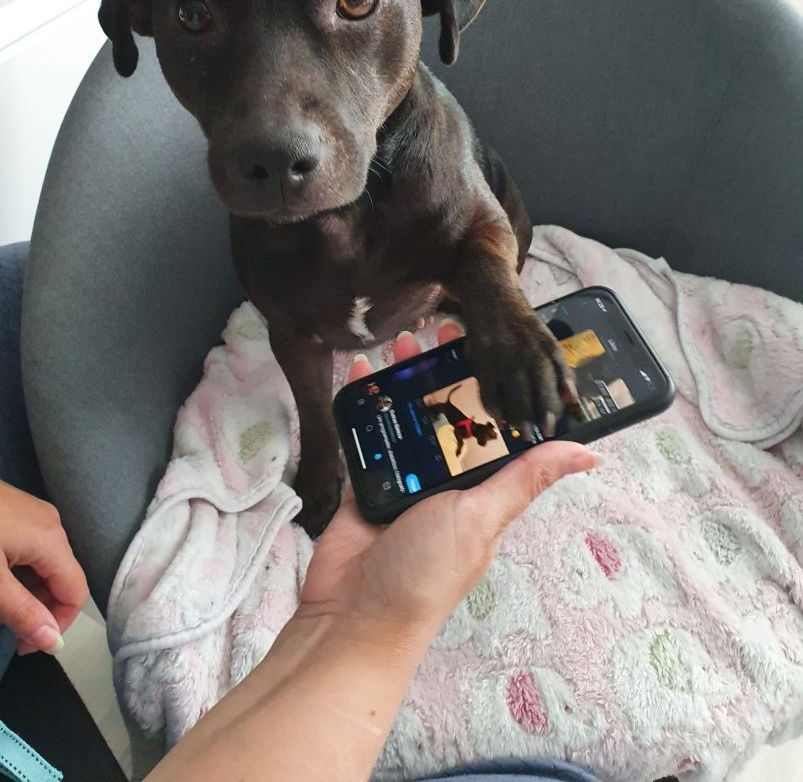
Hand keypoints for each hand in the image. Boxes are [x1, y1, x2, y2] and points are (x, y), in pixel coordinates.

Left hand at [0, 443, 87, 654]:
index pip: (75, 592)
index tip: (22, 646)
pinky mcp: (15, 510)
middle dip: (38, 610)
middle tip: (1, 630)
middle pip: (61, 578)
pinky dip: (15, 573)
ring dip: (24, 594)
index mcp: (52, 540)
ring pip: (43, 565)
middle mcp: (51, 524)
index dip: (57, 625)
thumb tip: (54, 644)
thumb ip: (22, 612)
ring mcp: (34, 514)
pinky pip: (29, 550)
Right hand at [300, 323, 597, 638]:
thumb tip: (591, 454)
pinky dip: (362, 402)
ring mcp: (401, 476)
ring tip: (399, 341)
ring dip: (402, 379)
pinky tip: (359, 370)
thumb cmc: (425, 571)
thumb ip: (525, 478)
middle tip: (437, 329)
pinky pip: (365, 432)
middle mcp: (444, 476)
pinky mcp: (364, 478)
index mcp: (480, 485)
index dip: (491, 382)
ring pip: (405, 415)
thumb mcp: (481, 518)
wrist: (353, 615)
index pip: (492, 422)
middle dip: (442, 371)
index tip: (487, 341)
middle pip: (445, 411)